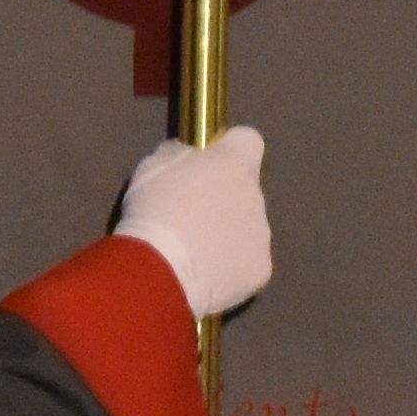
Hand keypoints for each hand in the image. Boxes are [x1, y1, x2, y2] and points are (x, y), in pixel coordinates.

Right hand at [116, 127, 272, 322]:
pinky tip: (204, 275)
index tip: (208, 163)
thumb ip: (180, 155)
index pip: (248, 141)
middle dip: (223, 199)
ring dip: (227, 235)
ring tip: (193, 253)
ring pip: (247, 228)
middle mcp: (257, 196)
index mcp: (235, 164)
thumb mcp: (155, 166)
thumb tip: (190, 157)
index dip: (228, 150)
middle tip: (189, 218)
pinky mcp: (260, 270)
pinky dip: (229, 268)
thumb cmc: (154, 210)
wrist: (161, 269)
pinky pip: (246, 263)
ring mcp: (262, 236)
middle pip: (245, 190)